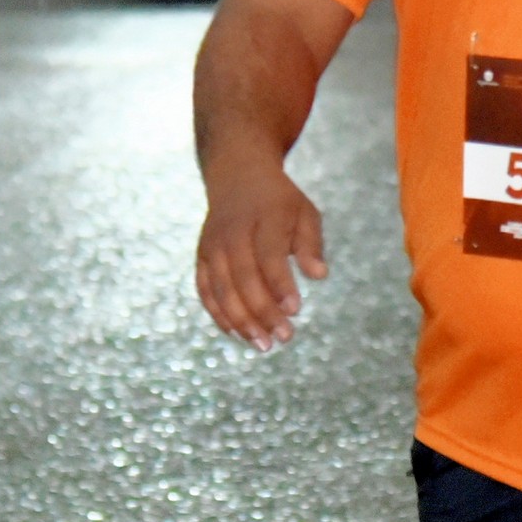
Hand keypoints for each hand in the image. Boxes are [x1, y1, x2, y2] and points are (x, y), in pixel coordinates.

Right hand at [195, 162, 327, 349]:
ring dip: (241, 320)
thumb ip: (310, 244)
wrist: (237, 176)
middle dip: (263, 311)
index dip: (280, 283)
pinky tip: (238, 334)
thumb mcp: (305, 212)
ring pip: (222, 288)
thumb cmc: (280, 202)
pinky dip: (219, 314)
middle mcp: (232, 231)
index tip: (296, 310)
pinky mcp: (202, 256)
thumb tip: (319, 275)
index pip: (269, 254)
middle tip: (284, 337)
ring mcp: (213, 245)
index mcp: (263, 216)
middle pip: (243, 277)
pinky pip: (206, 290)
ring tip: (263, 345)